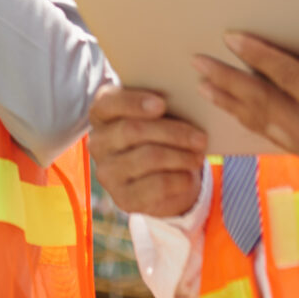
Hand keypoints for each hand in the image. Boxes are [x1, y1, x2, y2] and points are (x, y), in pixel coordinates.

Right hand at [89, 84, 206, 216]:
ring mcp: (107, 172)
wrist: (159, 175)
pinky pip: (155, 186)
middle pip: (133, 131)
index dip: (133, 102)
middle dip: (172, 133)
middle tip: (200, 138)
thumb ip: (159, 103)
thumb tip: (185, 99)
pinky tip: (189, 176)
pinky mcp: (122, 198)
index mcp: (101, 113)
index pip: (107, 103)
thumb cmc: (158, 132)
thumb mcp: (155, 114)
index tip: (162, 104)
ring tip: (198, 156)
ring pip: (148, 158)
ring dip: (180, 156)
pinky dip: (178, 179)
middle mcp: (98, 142)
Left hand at [195, 9, 298, 179]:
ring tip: (203, 83)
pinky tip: (230, 107)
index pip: (290, 79)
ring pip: (264, 125)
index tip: (231, 36)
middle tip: (197, 61)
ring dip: (231, 103)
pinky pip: (274, 137)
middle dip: (228, 81)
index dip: (259, 56)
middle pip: (265, 105)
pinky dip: (250, 120)